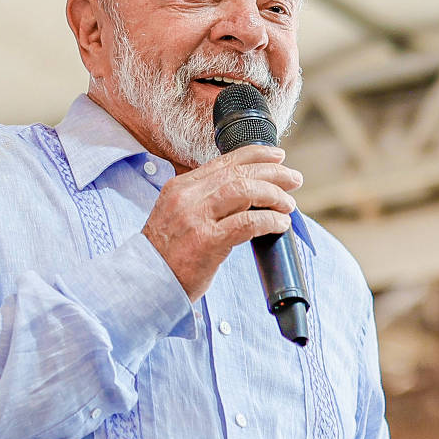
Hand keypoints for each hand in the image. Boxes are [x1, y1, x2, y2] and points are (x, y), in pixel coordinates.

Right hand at [142, 145, 303, 300]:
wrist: (145, 283)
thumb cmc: (166, 254)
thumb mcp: (177, 215)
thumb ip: (203, 200)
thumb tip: (245, 193)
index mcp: (180, 187)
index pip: (224, 162)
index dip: (255, 155)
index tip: (277, 155)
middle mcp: (187, 198)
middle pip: (238, 173)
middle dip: (272, 172)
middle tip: (294, 179)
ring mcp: (195, 219)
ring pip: (244, 191)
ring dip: (273, 195)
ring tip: (289, 204)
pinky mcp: (205, 242)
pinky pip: (246, 223)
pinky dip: (269, 221)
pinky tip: (280, 224)